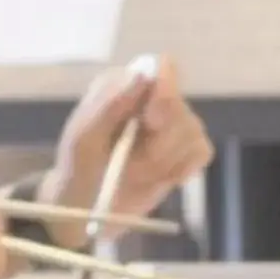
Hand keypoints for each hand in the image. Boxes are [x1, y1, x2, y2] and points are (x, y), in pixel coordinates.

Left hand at [48, 55, 212, 245]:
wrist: (86, 210)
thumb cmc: (77, 170)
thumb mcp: (83, 140)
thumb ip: (108, 105)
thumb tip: (141, 75)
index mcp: (123, 86)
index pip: (159, 68)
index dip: (164, 90)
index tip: (151, 121)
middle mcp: (151, 99)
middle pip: (178, 105)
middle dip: (157, 143)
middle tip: (131, 166)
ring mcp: (171, 124)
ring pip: (192, 131)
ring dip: (164, 162)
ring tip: (136, 175)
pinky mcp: (185, 150)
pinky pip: (202, 151)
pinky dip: (182, 170)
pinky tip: (162, 179)